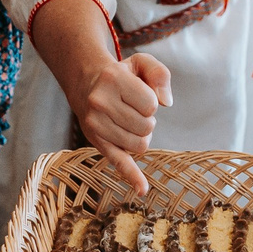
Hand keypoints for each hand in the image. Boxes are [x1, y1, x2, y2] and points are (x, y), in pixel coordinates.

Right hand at [76, 52, 170, 192]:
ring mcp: (96, 124)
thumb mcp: (141, 62)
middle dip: (148, 120)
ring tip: (129, 121)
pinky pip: (118, 162)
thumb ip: (160, 74)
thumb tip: (166, 102)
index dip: (152, 102)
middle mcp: (100, 102)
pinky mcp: (96, 141)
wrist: (86, 81)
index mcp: (113, 80)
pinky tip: (142, 189)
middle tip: (133, 109)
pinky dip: (132, 176)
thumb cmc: (121, 74)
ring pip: (139, 145)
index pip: (151, 105)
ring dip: (142, 135)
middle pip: (146, 128)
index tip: (140, 95)